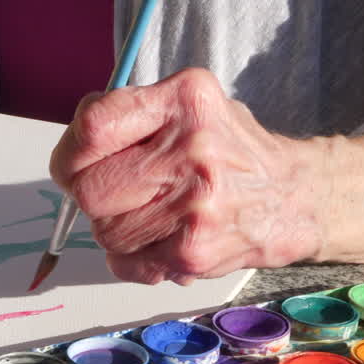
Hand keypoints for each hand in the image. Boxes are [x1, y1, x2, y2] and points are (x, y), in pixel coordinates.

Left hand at [49, 68, 321, 284]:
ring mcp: (194, 205)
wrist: (293, 198)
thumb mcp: (190, 106)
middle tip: (114, 191)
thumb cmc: (230, 151)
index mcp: (185, 100)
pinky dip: (134, 256)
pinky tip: (165, 237)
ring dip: (116, 227)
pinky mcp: (194, 250)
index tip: (74, 161)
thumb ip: (130, 115)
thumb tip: (74, 143)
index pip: (94, 128)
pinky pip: (126, 262)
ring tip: (153, 213)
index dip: (70, 150)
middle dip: (89, 193)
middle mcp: (192, 149)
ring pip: (105, 230)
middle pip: (89, 188)